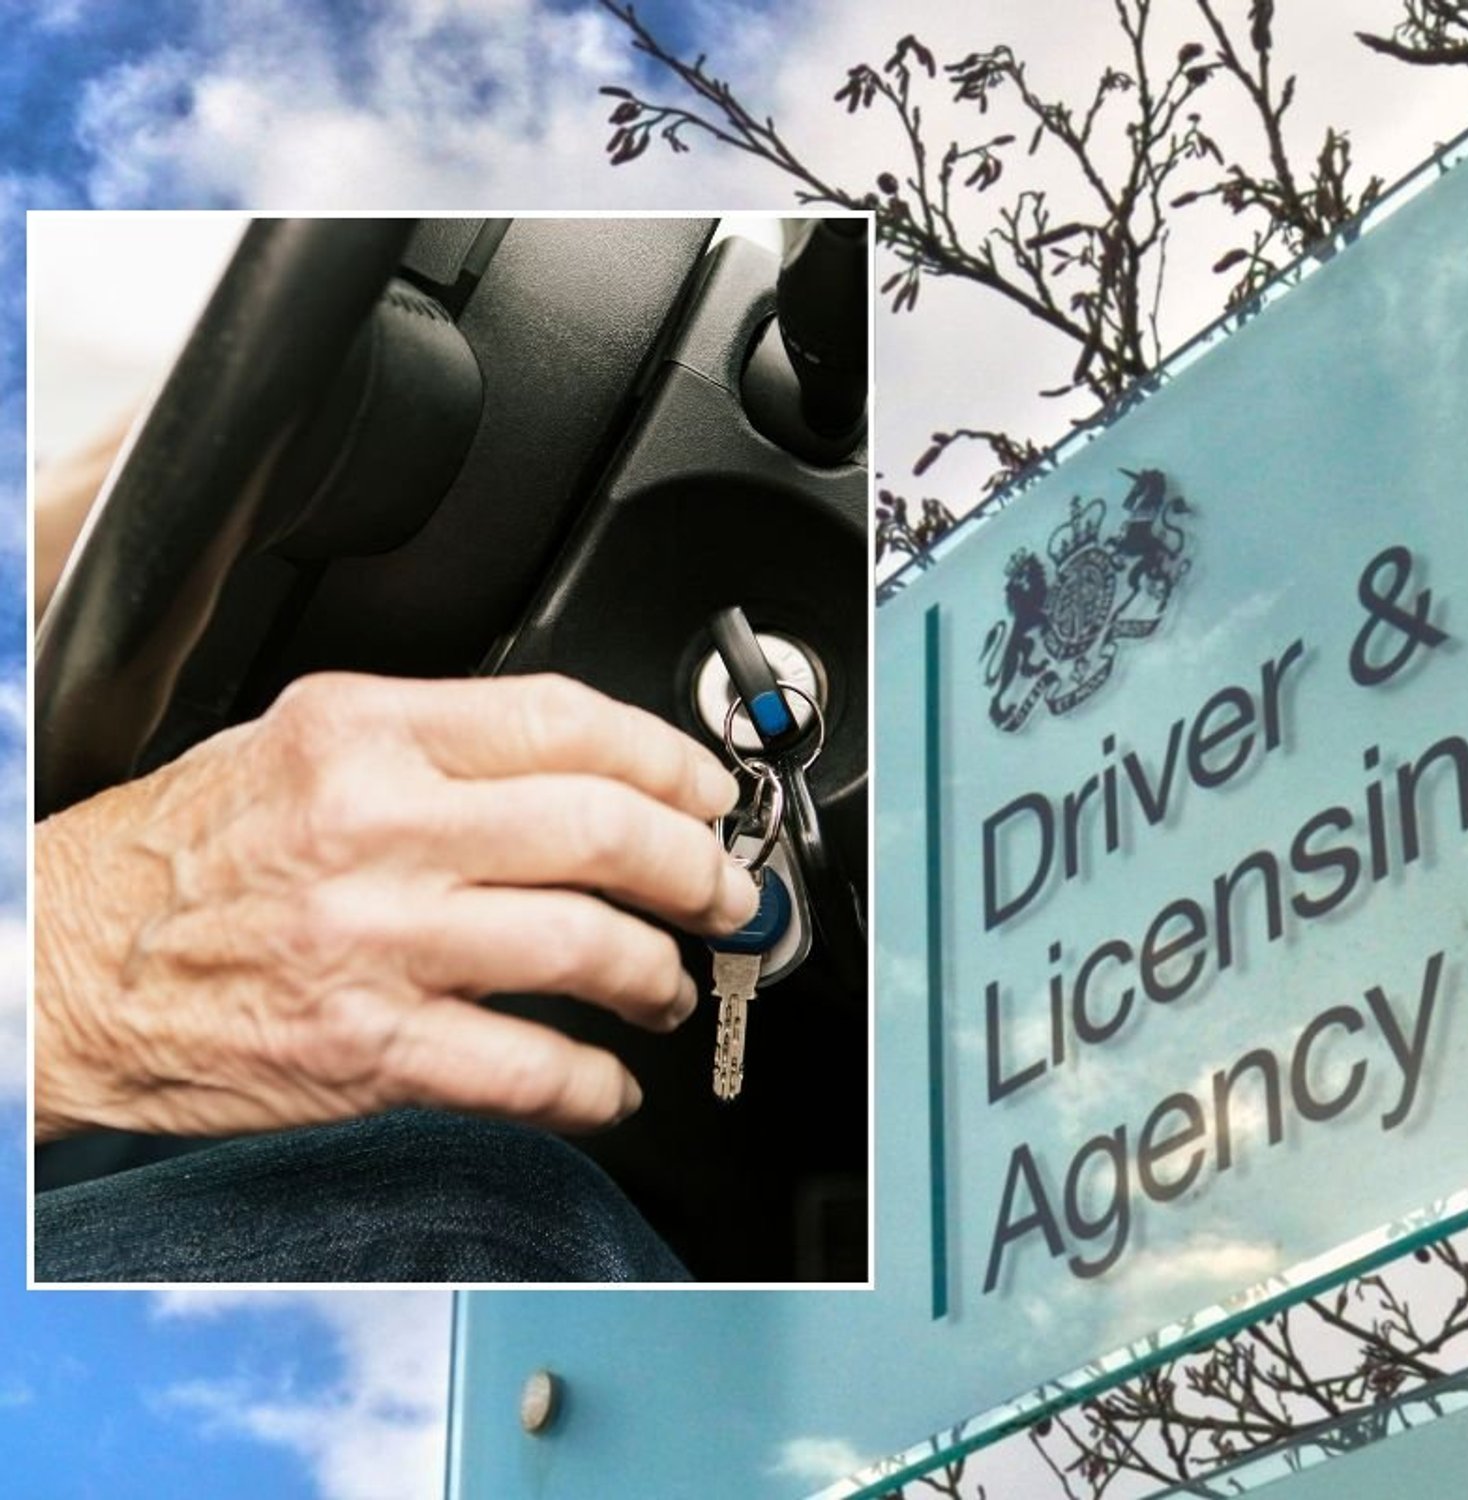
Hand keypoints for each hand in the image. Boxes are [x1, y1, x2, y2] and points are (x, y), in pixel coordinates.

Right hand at [34, 673, 757, 1141]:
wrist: (60, 965)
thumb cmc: (177, 857)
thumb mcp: (298, 746)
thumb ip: (436, 744)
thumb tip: (582, 767)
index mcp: (365, 735)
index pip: (566, 722)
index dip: (669, 759)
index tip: (708, 792)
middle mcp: (376, 828)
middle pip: (603, 831)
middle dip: (696, 868)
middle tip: (724, 892)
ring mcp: (375, 942)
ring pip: (586, 949)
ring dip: (660, 973)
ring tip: (669, 984)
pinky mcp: (367, 1050)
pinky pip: (529, 1071)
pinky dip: (596, 1084)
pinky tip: (611, 1083)